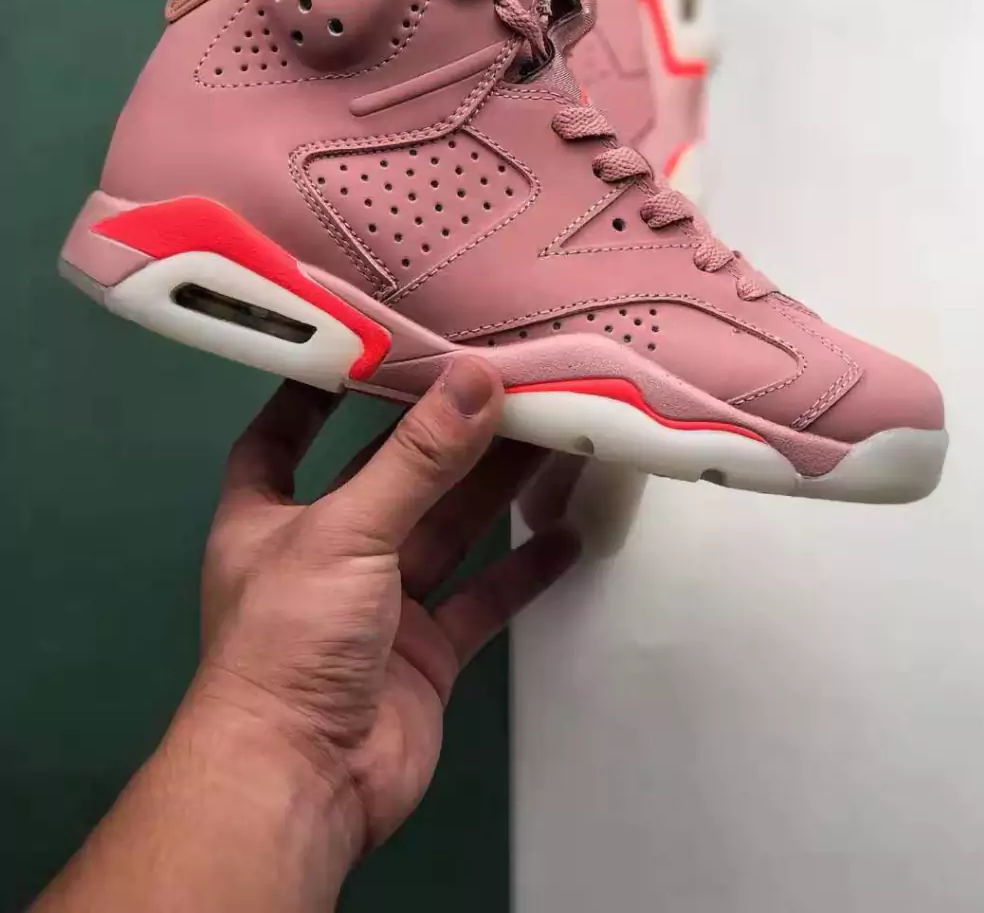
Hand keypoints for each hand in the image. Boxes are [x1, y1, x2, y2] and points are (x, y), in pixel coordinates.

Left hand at [194, 357, 578, 855]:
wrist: (304, 784)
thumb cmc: (292, 640)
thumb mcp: (347, 531)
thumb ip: (417, 458)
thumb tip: (476, 377)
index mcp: (267, 518)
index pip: (282, 436)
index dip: (314, 392)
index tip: (365, 348)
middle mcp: (323, 553)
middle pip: (390, 477)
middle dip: (443, 434)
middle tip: (505, 379)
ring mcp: (379, 606)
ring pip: (447, 529)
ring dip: (496, 487)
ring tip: (554, 431)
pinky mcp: (427, 652)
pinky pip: (483, 597)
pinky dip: (523, 569)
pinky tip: (566, 534)